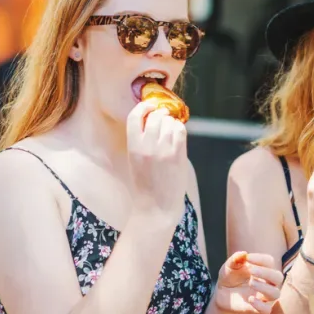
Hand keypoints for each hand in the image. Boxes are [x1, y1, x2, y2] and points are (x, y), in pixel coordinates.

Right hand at [127, 101, 188, 219]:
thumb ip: (142, 141)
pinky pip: (180, 131)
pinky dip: (179, 129)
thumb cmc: (145, 186)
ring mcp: (164, 150)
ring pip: (169, 121)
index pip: (135, 116)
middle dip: (160, 114)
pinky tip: (177, 135)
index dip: (143, 107)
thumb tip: (154, 119)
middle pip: (155, 116)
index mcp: (133, 147)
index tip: (149, 106)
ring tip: (170, 129)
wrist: (157, 208)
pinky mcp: (178, 155)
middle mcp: (148, 146)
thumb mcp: (135, 161)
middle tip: (163, 117)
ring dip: (170, 121)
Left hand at [214, 251, 283, 313]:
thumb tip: (243, 253)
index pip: (269, 262)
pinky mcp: (257, 309)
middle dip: (266, 273)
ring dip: (265, 288)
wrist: (221, 293)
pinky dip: (260, 305)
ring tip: (251, 283)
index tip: (247, 258)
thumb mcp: (229, 267)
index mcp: (262, 269)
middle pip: (278, 277)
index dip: (261, 259)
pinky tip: (250, 299)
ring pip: (276, 294)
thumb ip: (235, 259)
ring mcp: (263, 296)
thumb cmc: (229, 276)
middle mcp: (267, 282)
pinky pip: (266, 310)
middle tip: (252, 271)